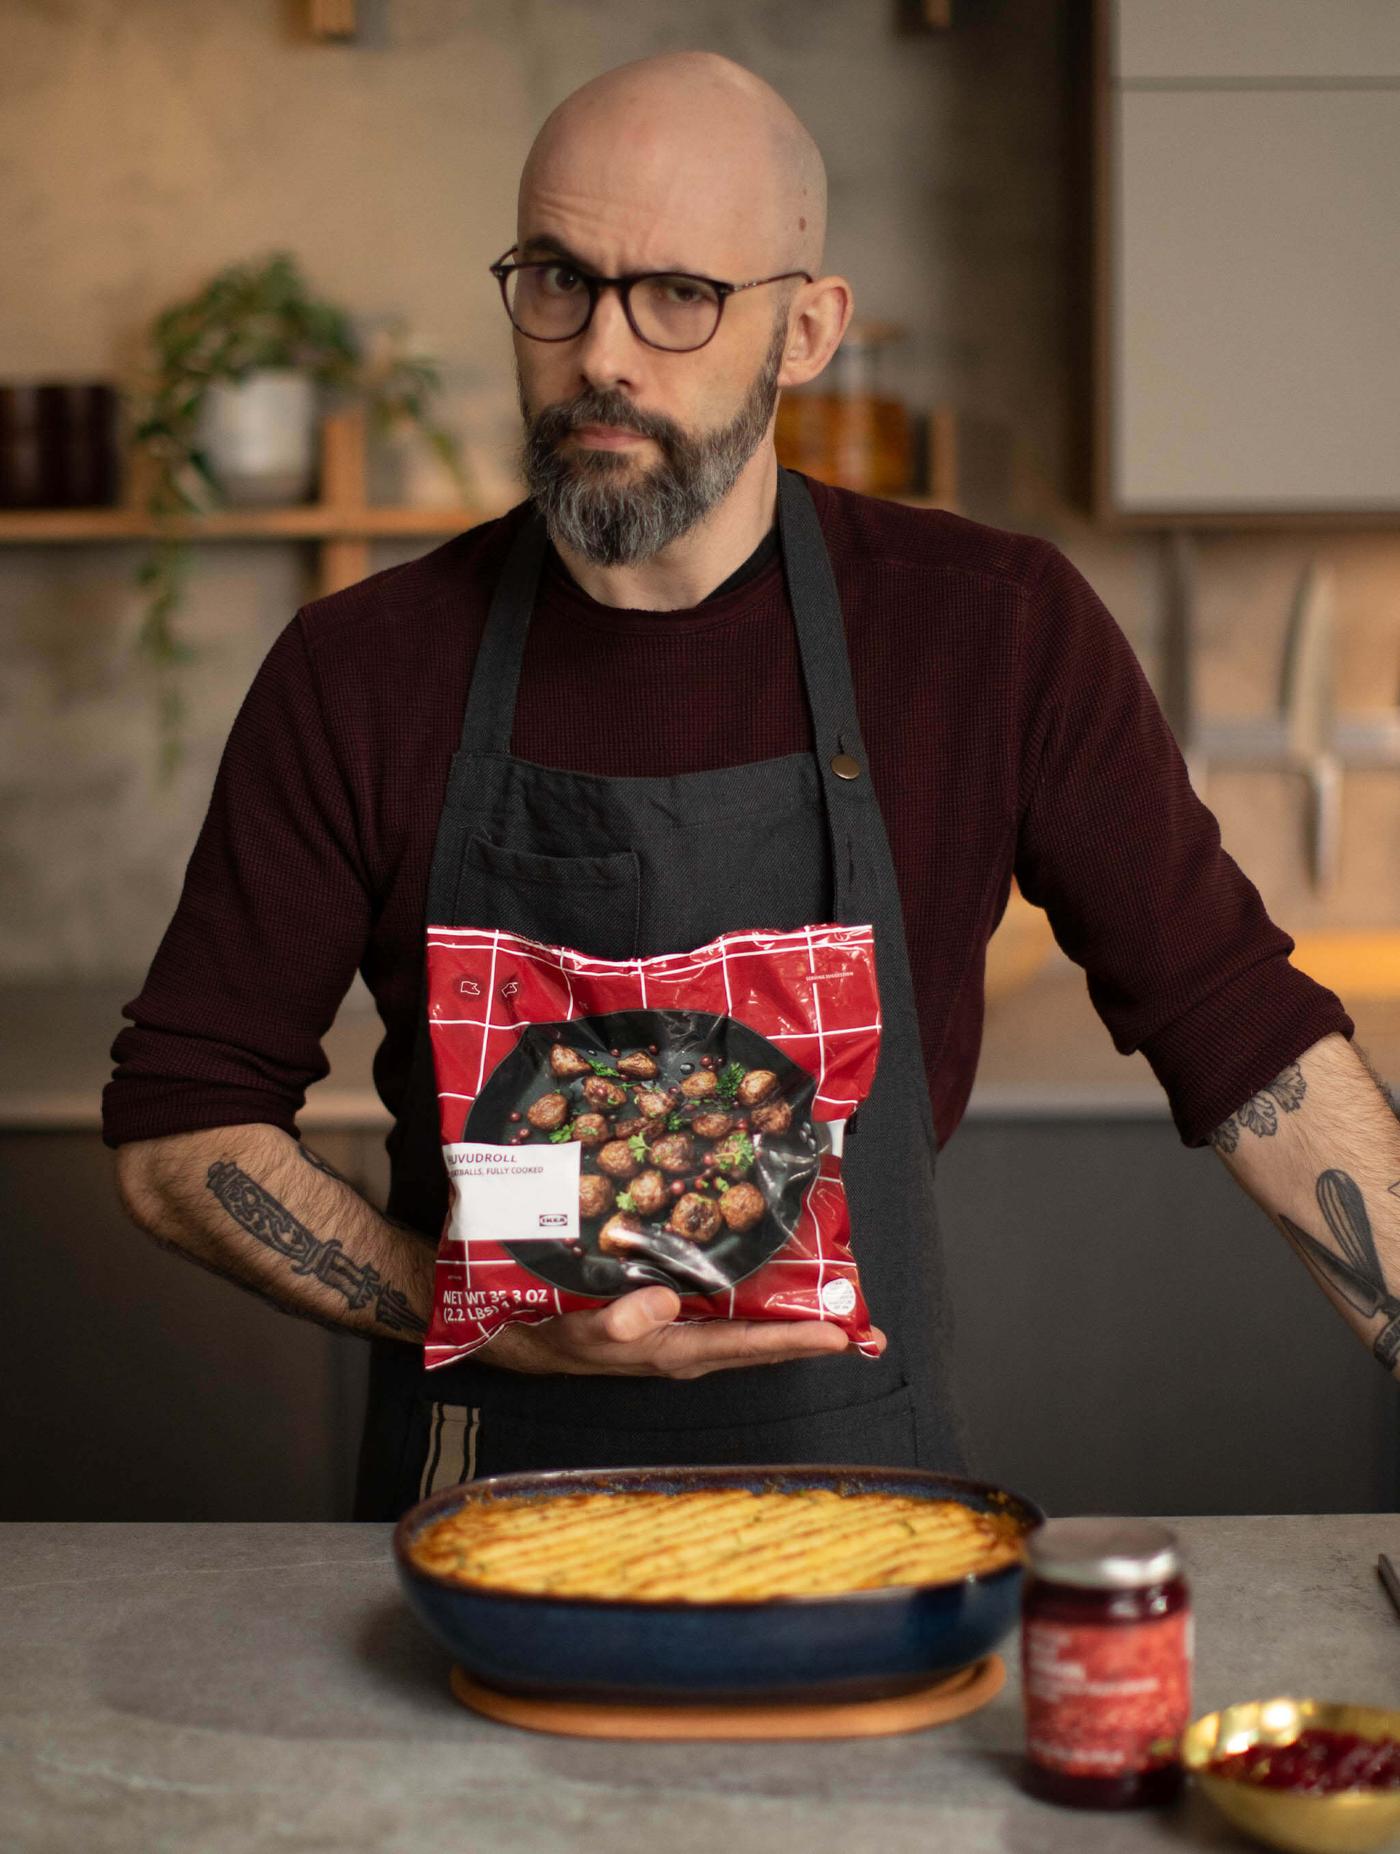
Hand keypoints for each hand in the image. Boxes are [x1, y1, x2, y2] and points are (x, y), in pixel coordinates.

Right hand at [475, 1287, 886, 1379]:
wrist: (533, 1338)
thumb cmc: (561, 1333)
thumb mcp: (583, 1327)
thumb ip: (620, 1320)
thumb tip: (663, 1301)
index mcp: (677, 1351)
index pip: (748, 1344)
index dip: (796, 1339)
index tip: (841, 1335)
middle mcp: (693, 1346)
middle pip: (766, 1342)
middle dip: (815, 1334)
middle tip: (868, 1327)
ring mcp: (689, 1335)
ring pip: (755, 1330)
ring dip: (796, 1319)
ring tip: (841, 1304)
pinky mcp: (680, 1320)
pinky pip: (733, 1314)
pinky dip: (763, 1303)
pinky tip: (780, 1282)